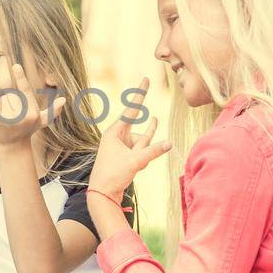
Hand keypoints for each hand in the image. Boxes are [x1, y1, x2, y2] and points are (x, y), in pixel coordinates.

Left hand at [0, 62, 66, 149]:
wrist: (12, 145)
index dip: (21, 77)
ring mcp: (8, 119)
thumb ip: (53, 111)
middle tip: (13, 111)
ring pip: (3, 96)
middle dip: (11, 97)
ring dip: (3, 98)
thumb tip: (64, 100)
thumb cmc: (28, 129)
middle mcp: (22, 116)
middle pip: (12, 94)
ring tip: (6, 112)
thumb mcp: (42, 121)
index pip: (26, 91)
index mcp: (33, 113)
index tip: (16, 65)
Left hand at [88, 77, 170, 196]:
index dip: (140, 94)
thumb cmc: (113, 175)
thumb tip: (170, 143)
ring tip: (131, 160)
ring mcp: (123, 145)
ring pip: (143, 140)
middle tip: (146, 80)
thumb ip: (152, 151)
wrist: (102, 193)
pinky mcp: (127, 154)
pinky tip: (144, 157)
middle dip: (145, 120)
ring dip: (145, 148)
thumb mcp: (135, 162)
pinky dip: (146, 153)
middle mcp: (118, 136)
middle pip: (138, 124)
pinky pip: (142, 148)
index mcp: (114, 132)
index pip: (132, 110)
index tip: (146, 79)